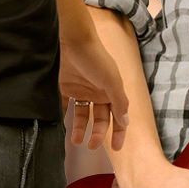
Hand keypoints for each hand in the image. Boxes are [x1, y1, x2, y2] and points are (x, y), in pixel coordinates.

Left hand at [62, 33, 131, 149]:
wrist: (72, 39)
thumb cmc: (95, 57)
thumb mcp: (111, 81)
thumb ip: (119, 102)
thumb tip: (125, 122)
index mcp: (112, 91)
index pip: (118, 117)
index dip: (119, 132)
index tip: (118, 148)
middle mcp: (98, 92)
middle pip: (100, 119)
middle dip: (97, 134)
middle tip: (91, 146)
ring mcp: (81, 89)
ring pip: (82, 115)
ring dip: (80, 128)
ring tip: (76, 140)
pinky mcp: (65, 86)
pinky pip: (65, 105)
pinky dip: (64, 115)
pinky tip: (62, 126)